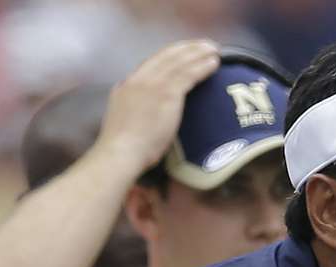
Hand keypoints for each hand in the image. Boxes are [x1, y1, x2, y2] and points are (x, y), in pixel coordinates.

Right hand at [94, 40, 221, 174]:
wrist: (121, 153)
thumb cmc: (124, 150)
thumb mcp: (124, 123)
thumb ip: (134, 112)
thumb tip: (144, 116)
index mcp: (127, 86)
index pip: (151, 63)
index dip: (170, 55)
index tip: (183, 52)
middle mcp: (139, 79)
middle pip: (166, 56)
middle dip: (186, 48)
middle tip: (203, 44)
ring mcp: (152, 84)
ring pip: (180, 61)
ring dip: (198, 53)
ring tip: (214, 49)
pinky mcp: (166, 93)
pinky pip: (189, 73)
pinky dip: (203, 66)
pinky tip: (215, 63)